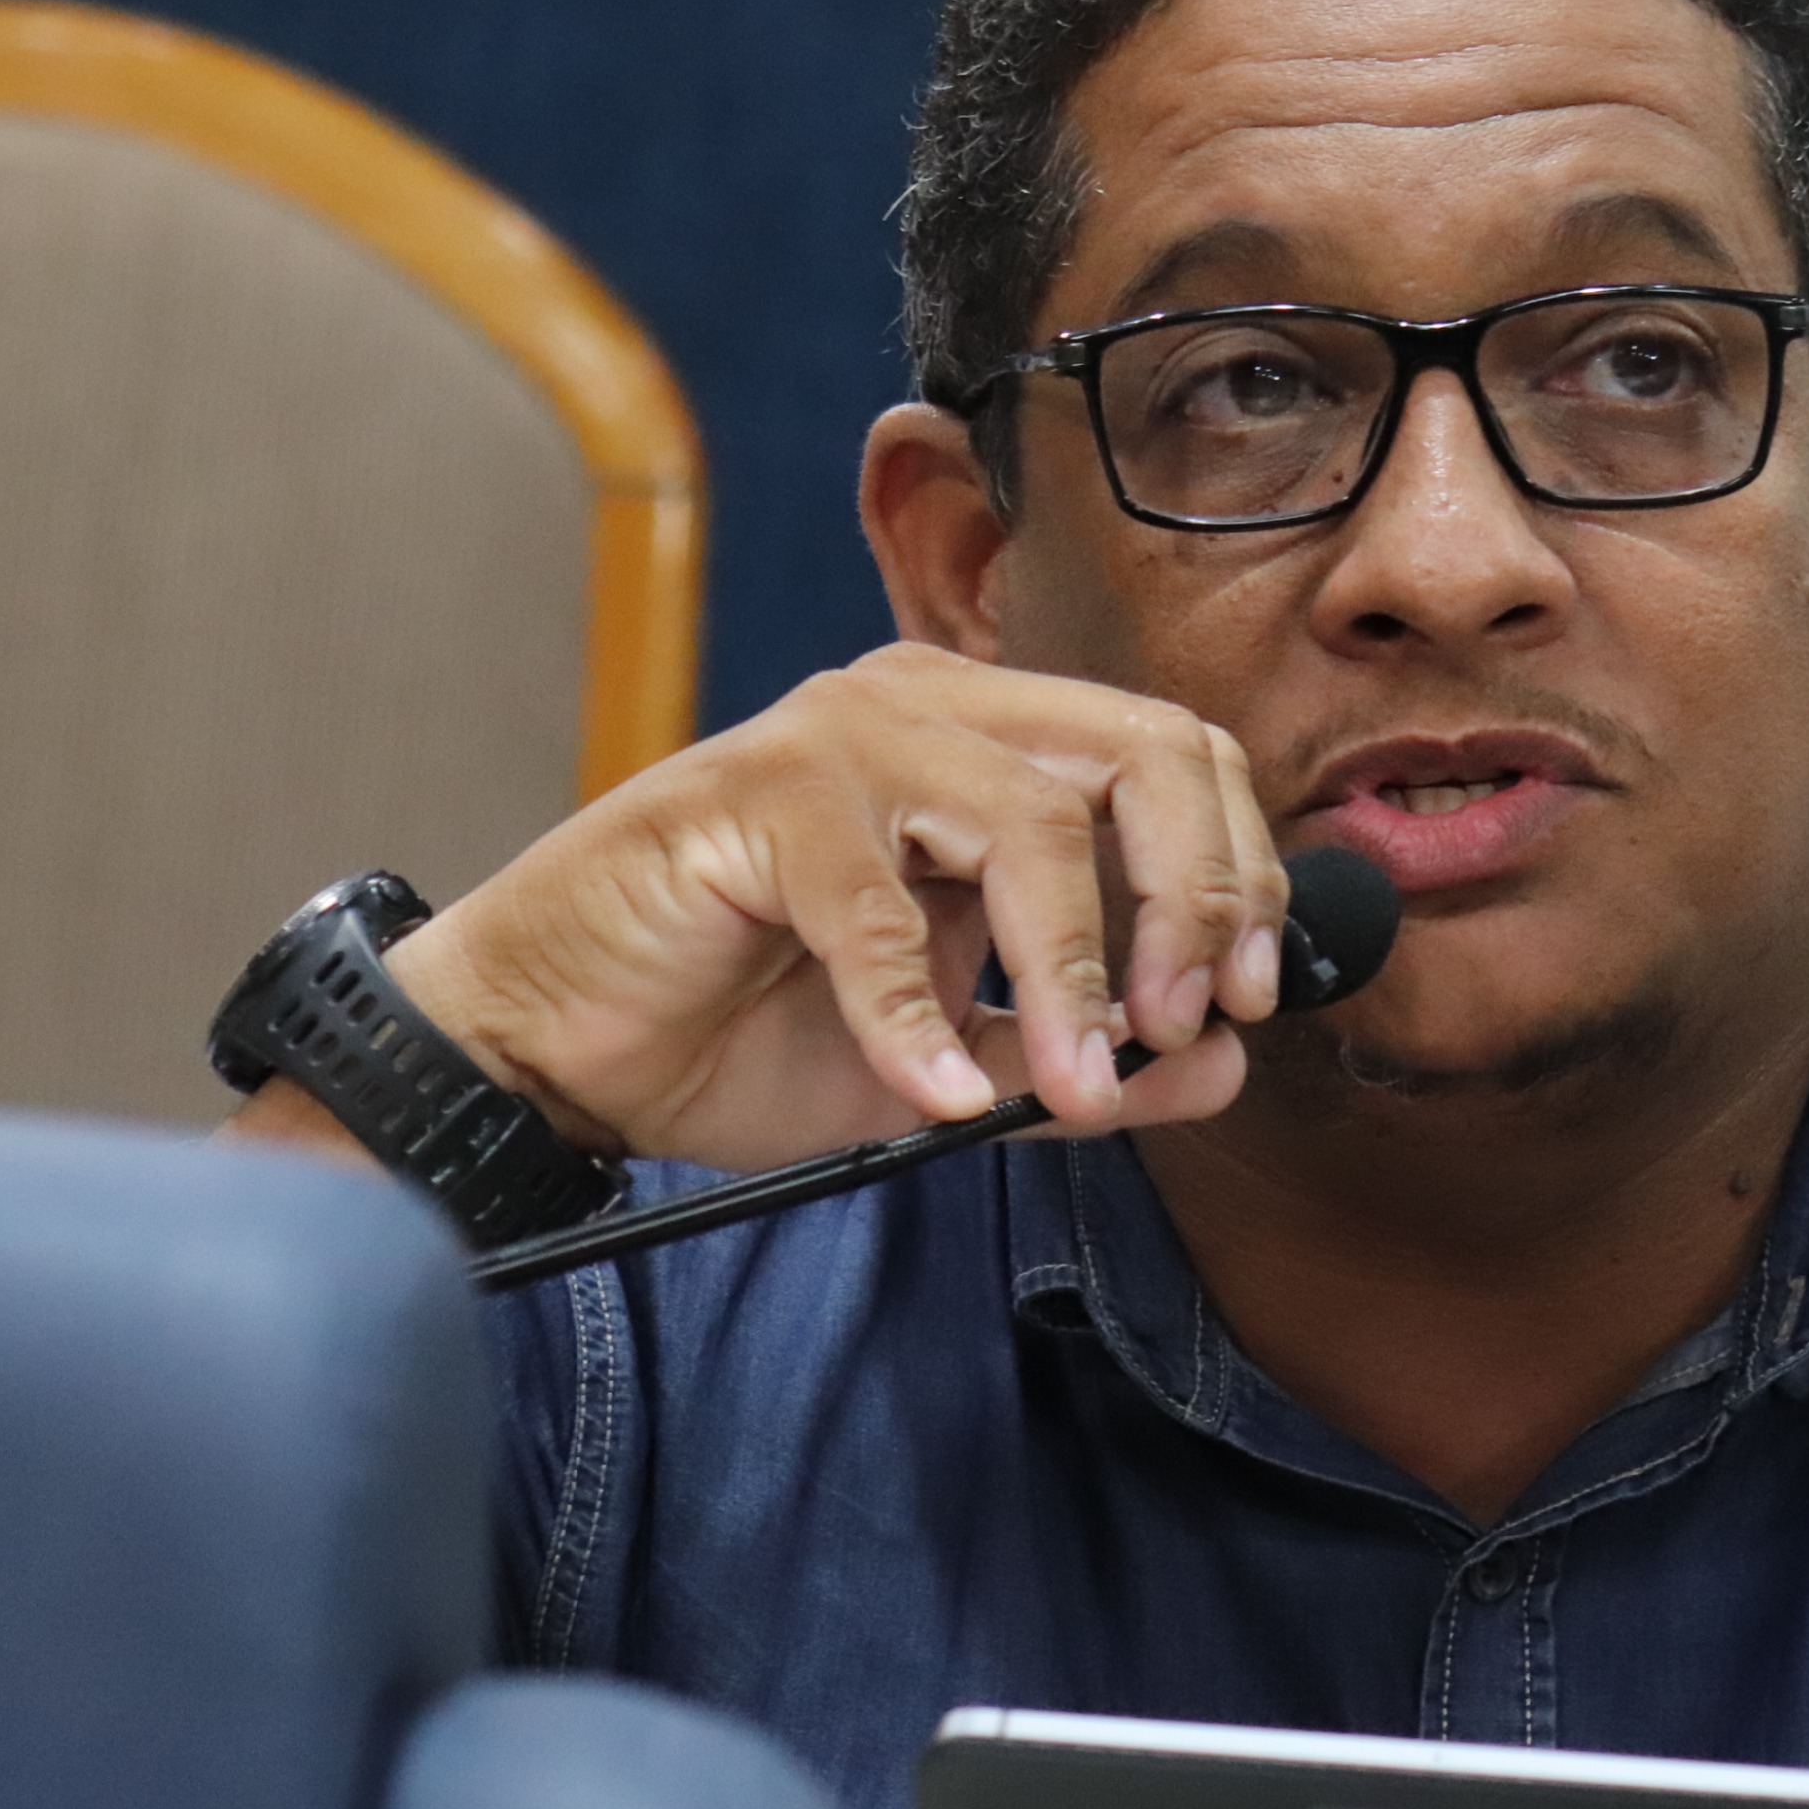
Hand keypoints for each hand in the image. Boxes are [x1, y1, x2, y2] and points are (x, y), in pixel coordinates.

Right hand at [311, 644, 1285, 1169]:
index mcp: (991, 741)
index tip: (1247, 1003)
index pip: (1176, 759)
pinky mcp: (751, 802)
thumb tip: (1224, 1064)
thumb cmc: (748, 1028)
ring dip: (1071, 972)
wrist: (562, 1046)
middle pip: (1139, 754)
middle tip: (1180, 1024)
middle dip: (1192, 898)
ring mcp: (838, 742)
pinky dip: (917, 1021)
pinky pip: (875, 909)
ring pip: (1028, 818)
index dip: (1238, 877)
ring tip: (1071, 1086)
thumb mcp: (956, 1062)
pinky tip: (928, 1099)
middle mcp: (928, 710)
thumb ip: (1085, 1057)